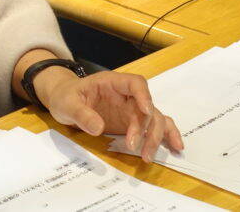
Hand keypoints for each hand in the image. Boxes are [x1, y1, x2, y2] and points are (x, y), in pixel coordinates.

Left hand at [36, 69, 183, 162]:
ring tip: (149, 156)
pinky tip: (174, 147)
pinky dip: (166, 135)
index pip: (135, 83)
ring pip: (154, 119)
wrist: (65, 101)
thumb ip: (81, 114)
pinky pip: (154, 126)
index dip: (144, 96)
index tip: (145, 112)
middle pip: (147, 106)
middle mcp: (127, 95)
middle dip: (145, 127)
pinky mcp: (133, 122)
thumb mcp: (67, 104)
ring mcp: (131, 109)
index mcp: (112, 83)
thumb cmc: (66, 97)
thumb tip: (98, 128)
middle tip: (136, 147)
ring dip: (156, 136)